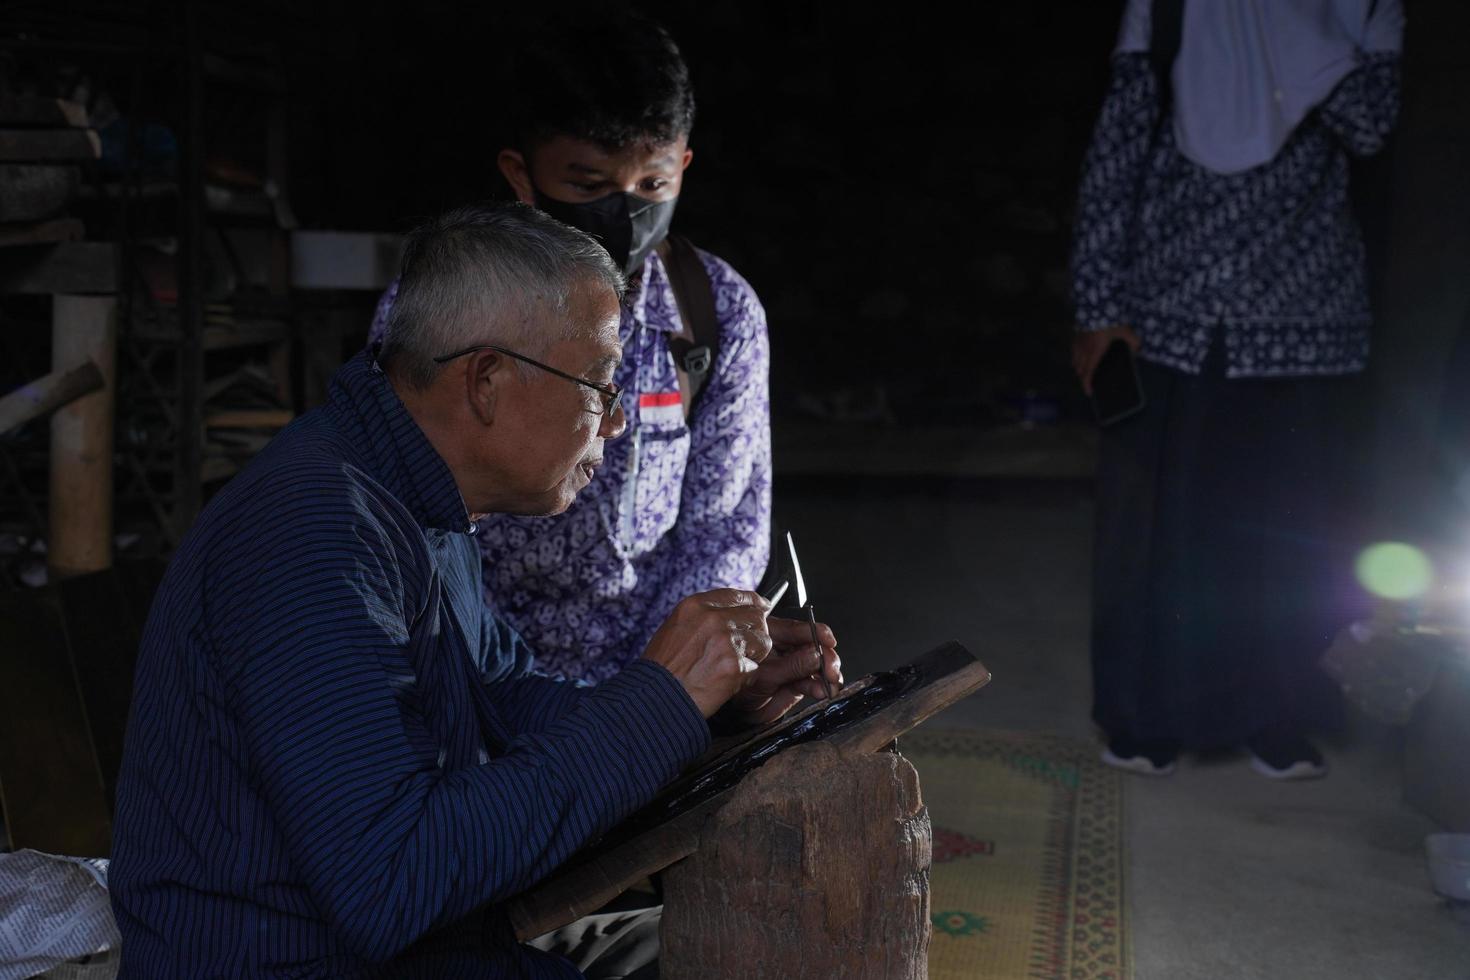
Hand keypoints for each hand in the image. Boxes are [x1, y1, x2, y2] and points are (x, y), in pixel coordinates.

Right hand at [641, 589, 773, 717]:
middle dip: (755, 632)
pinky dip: (745, 678)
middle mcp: (713, 619)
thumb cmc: (662, 668)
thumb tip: (733, 613)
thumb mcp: (676, 628)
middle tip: (745, 649)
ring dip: (753, 656)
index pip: (738, 595)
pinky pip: (755, 669)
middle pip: (756, 617)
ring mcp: (726, 641)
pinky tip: (726, 683)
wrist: (655, 697)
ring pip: (762, 642)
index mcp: (696, 606)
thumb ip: (704, 617)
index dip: (754, 602)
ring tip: (731, 668)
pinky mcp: (734, 666)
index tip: (762, 607)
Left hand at [723, 615, 842, 726]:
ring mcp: (794, 665)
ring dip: (826, 675)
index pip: (797, 629)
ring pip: (817, 665)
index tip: (828, 641)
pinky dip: (821, 686)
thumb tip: (815, 655)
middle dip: (826, 658)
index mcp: (771, 635)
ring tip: (828, 684)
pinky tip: (823, 690)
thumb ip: (791, 666)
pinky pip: (814, 682)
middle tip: (830, 669)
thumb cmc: (740, 689)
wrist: (738, 713)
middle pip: (813, 646)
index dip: (817, 633)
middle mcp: (785, 648)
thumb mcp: (765, 676)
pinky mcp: (800, 682)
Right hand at [1072, 325, 1138, 395]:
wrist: (1095, 305)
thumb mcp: (1124, 330)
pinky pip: (1073, 351)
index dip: (1087, 384)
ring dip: (1079, 368)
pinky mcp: (1076, 335)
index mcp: (1095, 352)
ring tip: (1084, 370)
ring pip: (1075, 361)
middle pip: (1080, 370)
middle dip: (1083, 378)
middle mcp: (1085, 350)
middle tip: (1089, 382)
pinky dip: (1076, 357)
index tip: (1089, 392)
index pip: (1088, 372)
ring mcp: (1078, 343)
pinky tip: (1081, 355)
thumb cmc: (1109, 320)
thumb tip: (1138, 349)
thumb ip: (1132, 341)